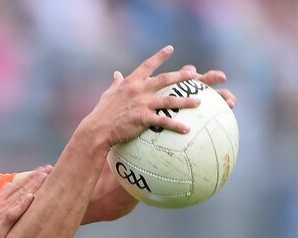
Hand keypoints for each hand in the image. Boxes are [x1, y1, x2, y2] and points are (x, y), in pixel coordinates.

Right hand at [0, 167, 50, 237]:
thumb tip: (0, 195)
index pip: (13, 188)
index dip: (27, 179)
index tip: (39, 172)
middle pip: (19, 188)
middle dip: (35, 178)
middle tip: (49, 167)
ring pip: (19, 197)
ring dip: (33, 186)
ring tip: (47, 175)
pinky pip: (13, 213)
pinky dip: (23, 204)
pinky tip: (32, 196)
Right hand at [83, 45, 228, 146]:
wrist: (98, 129)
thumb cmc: (101, 113)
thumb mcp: (108, 94)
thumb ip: (115, 83)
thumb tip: (116, 73)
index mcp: (131, 82)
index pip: (147, 65)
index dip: (159, 56)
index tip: (170, 48)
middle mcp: (139, 90)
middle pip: (165, 80)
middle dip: (181, 76)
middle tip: (194, 74)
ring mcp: (142, 104)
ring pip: (169, 100)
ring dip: (185, 101)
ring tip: (199, 102)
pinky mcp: (144, 119)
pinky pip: (164, 122)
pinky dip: (176, 125)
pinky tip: (187, 129)